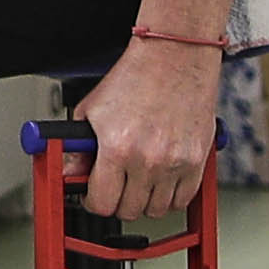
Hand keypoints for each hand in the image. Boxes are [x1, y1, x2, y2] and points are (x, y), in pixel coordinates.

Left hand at [66, 34, 222, 224]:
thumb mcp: (92, 110)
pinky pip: (183, 200)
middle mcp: (148, 159)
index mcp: (117, 148)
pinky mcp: (198, 160)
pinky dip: (171, 196)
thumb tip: (70, 173)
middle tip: (116, 185)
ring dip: (145, 200)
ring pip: (156, 210)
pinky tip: (161, 180)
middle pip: (129, 210)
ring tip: (139, 180)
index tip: (94, 195)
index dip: (93, 201)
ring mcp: (175, 162)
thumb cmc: (134, 78)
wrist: (174, 57)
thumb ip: (77, 147)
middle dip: (117, 201)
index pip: (102, 202)